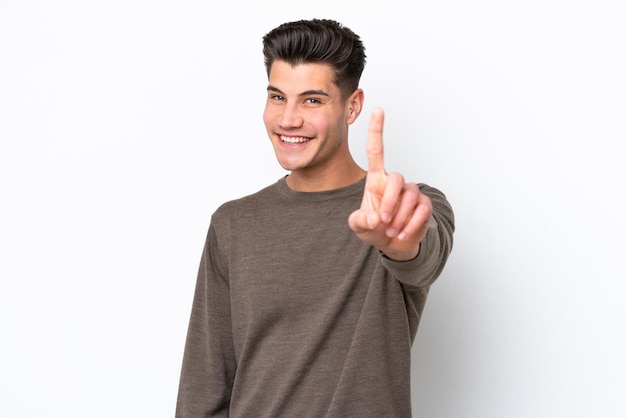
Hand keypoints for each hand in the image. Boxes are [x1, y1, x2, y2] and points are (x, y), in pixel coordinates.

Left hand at [348, 108, 432, 260]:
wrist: (393, 243)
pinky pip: (421, 210)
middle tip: (382, 221)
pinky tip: (402, 233)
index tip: (378, 109)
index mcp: (376, 180)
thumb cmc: (374, 228)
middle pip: (396, 179)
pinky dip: (410, 225)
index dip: (377, 130)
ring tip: (391, 230)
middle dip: (389, 202)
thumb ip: (359, 221)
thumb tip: (372, 218)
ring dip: (399, 217)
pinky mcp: (424, 204)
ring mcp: (411, 192)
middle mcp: (394, 181)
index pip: (376, 150)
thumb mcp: (359, 226)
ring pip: (410, 197)